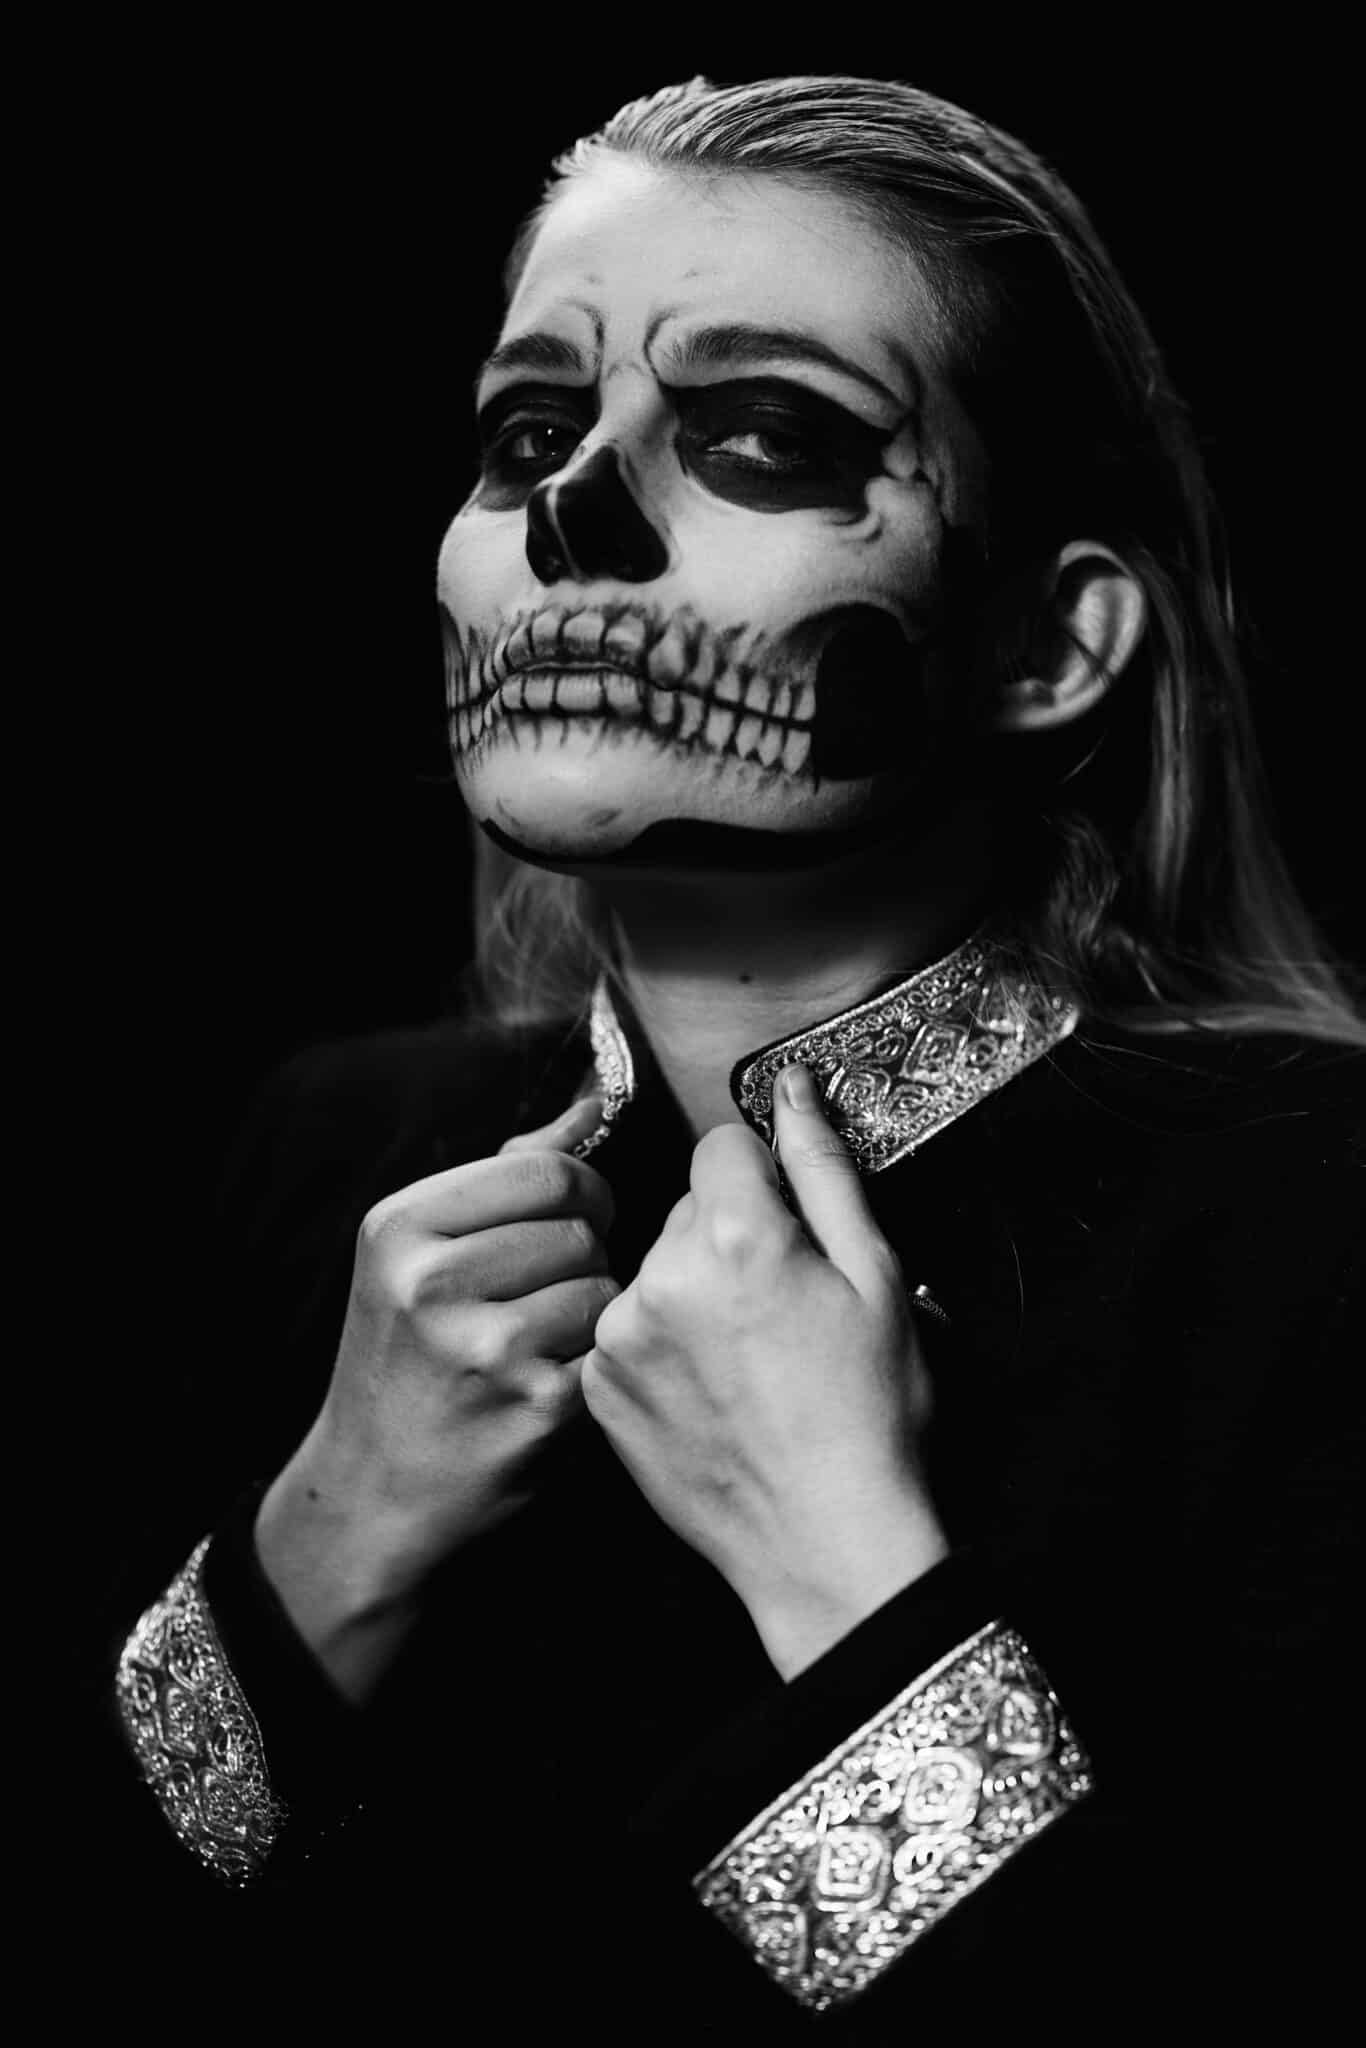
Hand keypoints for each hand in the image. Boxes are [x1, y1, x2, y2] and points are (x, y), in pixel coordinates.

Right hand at [256, 1091, 618, 1698]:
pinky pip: (609, 1348)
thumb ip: (506, 1173)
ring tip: (550, 1336)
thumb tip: (592, 1103)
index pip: (546, 1170)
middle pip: (582, 1227)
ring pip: (604, 1286)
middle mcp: (431, 1283)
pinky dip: (596, 1361)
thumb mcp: (418, 1254)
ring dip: (595, 1309)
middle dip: (586, 1254)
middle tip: (554, 1289)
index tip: (576, 1217)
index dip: (582, 1191)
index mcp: (400, 1227)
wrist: (374, 1491)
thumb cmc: (406, 1359)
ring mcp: (485, 1348)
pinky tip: (556, 1380)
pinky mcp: (535, 1407)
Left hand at [583, 1064, 947, 1678]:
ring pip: (655, 1270)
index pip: (724, 1146)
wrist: (828, 1547)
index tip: (794, 1238)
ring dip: (692, 1293)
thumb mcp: (877, 1277)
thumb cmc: (870, 1415)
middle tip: (781, 1312)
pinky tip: (711, 1391)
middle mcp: (658, 1277)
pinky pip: (627, 1329)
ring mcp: (617, 1338)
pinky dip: (661, 1347)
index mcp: (732, 1235)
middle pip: (686, 1208)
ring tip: (747, 1361)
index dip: (769, 1186)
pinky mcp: (597, 1389)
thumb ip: (824, 1169)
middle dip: (730, 1238)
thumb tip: (793, 1089)